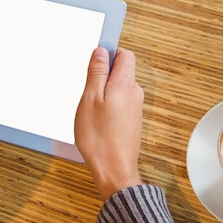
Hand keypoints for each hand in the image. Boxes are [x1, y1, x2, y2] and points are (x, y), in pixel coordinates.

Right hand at [74, 47, 143, 201]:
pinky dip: (107, 106)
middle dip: (103, 75)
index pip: (124, 54)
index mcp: (126, 84)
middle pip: (121, 70)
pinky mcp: (132, 119)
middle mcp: (135, 93)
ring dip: (103, 93)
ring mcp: (135, 107)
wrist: (114, 170)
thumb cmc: (100, 138)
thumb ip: (97, 72)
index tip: (95, 58)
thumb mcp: (90, 98)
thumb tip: (101, 52)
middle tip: (87, 91)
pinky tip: (98, 120)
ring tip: (91, 110)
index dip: (109, 52)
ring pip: (118, 87)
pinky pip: (119, 102)